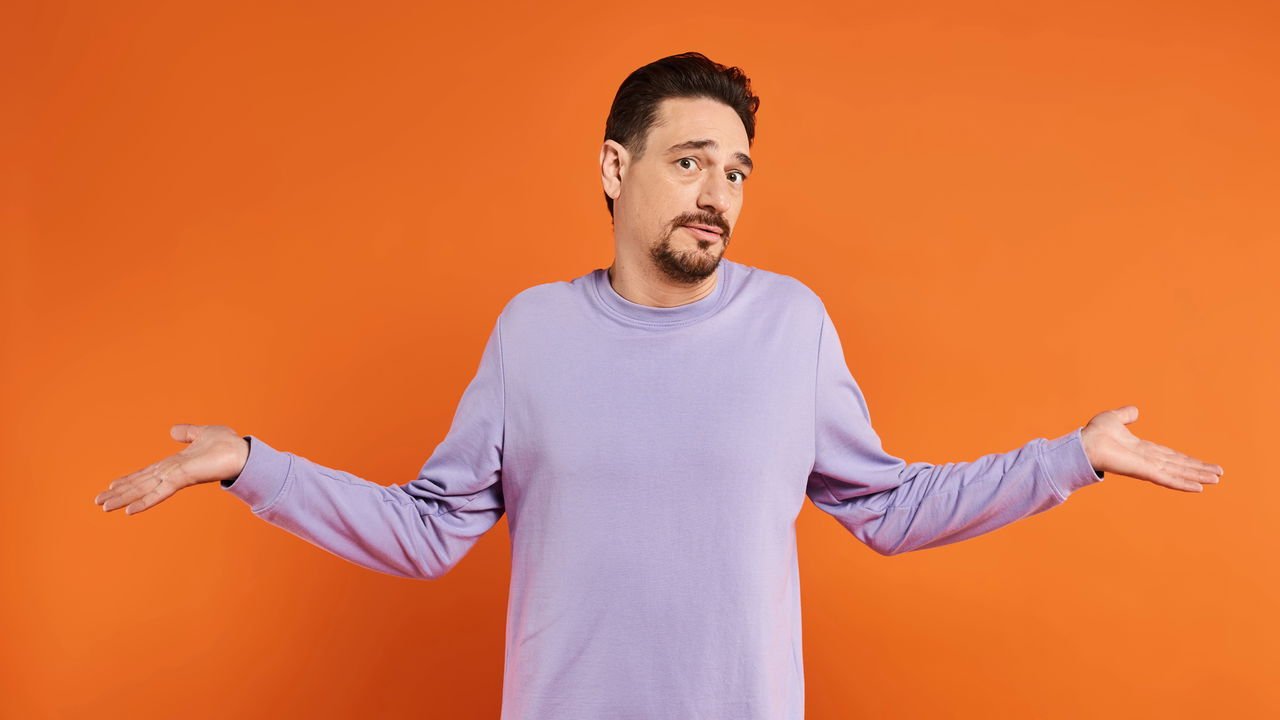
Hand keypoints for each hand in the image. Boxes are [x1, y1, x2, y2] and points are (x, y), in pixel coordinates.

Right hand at [94, 424, 249, 514]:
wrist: (243, 452)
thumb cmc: (227, 444)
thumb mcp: (203, 433)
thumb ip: (187, 433)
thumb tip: (173, 430)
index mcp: (174, 464)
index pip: (146, 473)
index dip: (129, 479)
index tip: (111, 484)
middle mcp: (171, 473)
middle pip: (140, 484)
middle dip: (119, 492)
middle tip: (98, 502)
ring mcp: (175, 477)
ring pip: (144, 489)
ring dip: (124, 498)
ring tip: (105, 507)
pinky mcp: (182, 479)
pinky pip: (159, 492)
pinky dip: (144, 501)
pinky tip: (129, 512)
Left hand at [1080, 406, 1222, 492]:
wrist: (1083, 444)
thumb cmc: (1094, 434)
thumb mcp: (1114, 418)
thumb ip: (1126, 415)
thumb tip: (1135, 410)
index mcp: (1143, 449)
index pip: (1170, 456)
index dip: (1187, 460)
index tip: (1203, 464)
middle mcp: (1148, 460)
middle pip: (1179, 465)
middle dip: (1198, 469)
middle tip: (1218, 475)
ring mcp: (1148, 467)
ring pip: (1178, 472)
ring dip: (1198, 476)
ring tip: (1216, 480)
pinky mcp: (1145, 472)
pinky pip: (1168, 479)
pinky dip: (1184, 483)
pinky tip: (1199, 488)